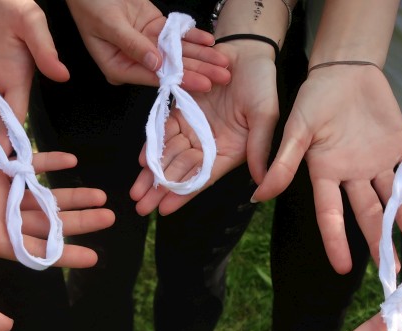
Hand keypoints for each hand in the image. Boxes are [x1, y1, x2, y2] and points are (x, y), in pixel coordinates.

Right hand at [0, 146, 113, 286]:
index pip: (35, 250)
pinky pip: (26, 166)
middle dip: (79, 222)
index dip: (64, 255)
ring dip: (72, 196)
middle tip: (111, 217)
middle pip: (48, 223)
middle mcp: (0, 217)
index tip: (93, 257)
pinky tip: (71, 161)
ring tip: (102, 196)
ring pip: (44, 197)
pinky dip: (48, 163)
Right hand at [65, 0, 230, 90]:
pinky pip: (176, 36)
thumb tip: (155, 62)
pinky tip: (209, 42)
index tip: (199, 83)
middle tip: (220, 77)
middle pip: (170, 68)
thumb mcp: (109, 25)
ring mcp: (146, 44)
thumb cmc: (89, 5)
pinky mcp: (154, 28)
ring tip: (222, 63)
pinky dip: (193, 37)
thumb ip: (132, 44)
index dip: (178, 80)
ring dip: (201, 56)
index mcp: (118, 67)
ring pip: (177, 53)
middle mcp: (134, 59)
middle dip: (197, 72)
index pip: (152, 77)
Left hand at [130, 41, 278, 214]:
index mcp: (230, 151)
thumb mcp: (265, 115)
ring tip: (136, 191)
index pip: (203, 177)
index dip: (184, 194)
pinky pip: (164, 132)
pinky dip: (153, 145)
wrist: (246, 51)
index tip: (165, 210)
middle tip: (141, 207)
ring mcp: (194, 129)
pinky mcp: (182, 112)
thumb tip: (263, 182)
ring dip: (152, 173)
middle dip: (161, 190)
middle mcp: (210, 145)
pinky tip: (141, 160)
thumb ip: (260, 147)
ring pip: (169, 155)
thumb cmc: (262, 83)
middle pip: (182, 171)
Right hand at [253, 65, 401, 272]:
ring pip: (394, 195)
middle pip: (368, 213)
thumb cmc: (315, 98)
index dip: (335, 241)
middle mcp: (353, 175)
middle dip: (379, 240)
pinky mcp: (400, 145)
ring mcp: (378, 162)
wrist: (343, 70)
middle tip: (392, 269)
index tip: (342, 268)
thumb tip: (259, 194)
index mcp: (326, 174)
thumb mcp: (296, 129)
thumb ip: (284, 162)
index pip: (330, 215)